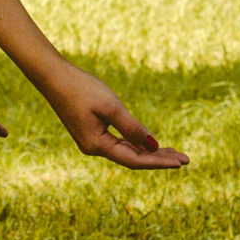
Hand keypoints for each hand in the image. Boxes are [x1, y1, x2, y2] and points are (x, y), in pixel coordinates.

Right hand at [40, 62, 187, 170]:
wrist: (53, 77)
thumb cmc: (82, 89)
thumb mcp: (112, 107)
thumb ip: (133, 128)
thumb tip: (154, 146)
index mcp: (97, 145)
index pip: (135, 160)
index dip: (159, 162)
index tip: (181, 162)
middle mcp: (93, 148)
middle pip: (133, 159)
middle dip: (159, 158)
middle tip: (185, 159)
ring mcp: (92, 142)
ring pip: (127, 152)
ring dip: (150, 152)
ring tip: (174, 153)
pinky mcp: (91, 132)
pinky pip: (119, 143)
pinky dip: (136, 144)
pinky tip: (150, 145)